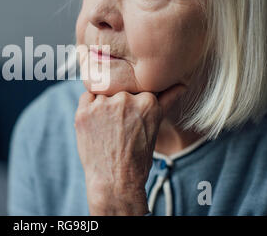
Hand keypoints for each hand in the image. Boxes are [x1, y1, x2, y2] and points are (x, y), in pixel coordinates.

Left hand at [74, 85, 186, 214]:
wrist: (116, 181)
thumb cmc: (138, 156)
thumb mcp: (156, 126)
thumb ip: (167, 101)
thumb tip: (182, 85)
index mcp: (148, 101)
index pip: (136, 86)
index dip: (132, 100)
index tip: (130, 116)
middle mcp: (125, 99)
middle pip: (119, 88)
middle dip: (118, 102)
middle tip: (118, 125)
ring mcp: (103, 105)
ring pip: (102, 91)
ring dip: (103, 103)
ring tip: (107, 127)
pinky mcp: (84, 112)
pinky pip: (86, 97)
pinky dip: (89, 107)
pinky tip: (95, 124)